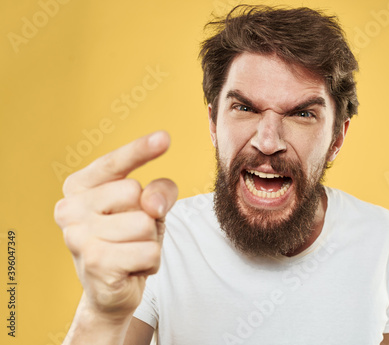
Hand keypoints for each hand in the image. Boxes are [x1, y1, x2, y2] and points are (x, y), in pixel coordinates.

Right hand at [54, 131, 177, 320]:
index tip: (164, 138)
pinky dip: (150, 262)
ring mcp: (78, 236)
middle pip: (136, 192)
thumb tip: (152, 204)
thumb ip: (158, 192)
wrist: (109, 291)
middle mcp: (70, 209)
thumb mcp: (148, 208)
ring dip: (150, 242)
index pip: (113, 163)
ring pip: (146, 224)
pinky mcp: (95, 263)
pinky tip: (131, 269)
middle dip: (147, 217)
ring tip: (130, 252)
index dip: (140, 150)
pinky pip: (150, 252)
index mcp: (78, 187)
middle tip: (130, 235)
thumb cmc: (127, 241)